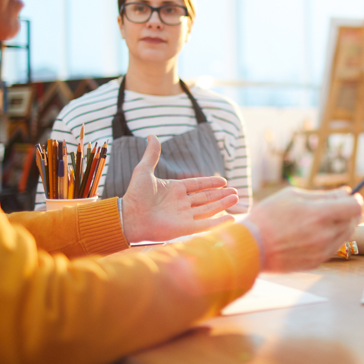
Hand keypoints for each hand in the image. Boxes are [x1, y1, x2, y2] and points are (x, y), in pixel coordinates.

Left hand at [121, 136, 240, 242]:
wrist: (128, 217)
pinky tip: (231, 218)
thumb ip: (152, 154)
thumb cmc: (134, 195)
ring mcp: (184, 216)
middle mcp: (181, 203)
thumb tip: (151, 135)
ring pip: (208, 209)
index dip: (210, 183)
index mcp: (174, 190)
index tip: (223, 181)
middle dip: (221, 195)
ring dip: (222, 204)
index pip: (197, 185)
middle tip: (235, 191)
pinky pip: (206, 225)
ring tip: (236, 197)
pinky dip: (219, 223)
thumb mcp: (144, 171)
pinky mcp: (185, 228)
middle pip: (206, 198)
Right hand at [245, 186, 362, 271]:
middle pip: (352, 221)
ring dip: (340, 225)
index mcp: (319, 215)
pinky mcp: (317, 262)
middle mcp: (325, 235)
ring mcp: (322, 251)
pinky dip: (331, 238)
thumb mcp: (293, 196)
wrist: (251, 247)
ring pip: (346, 236)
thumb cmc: (268, 217)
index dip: (354, 200)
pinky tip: (314, 233)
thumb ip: (323, 194)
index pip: (354, 207)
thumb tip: (346, 192)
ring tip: (320, 220)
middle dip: (347, 212)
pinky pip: (334, 247)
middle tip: (334, 207)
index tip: (349, 197)